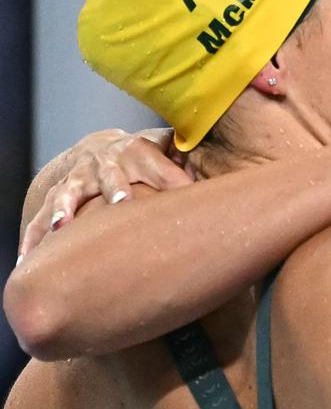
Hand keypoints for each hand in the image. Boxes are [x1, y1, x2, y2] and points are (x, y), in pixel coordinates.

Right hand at [20, 128, 191, 254]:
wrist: (98, 149)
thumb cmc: (146, 159)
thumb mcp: (170, 155)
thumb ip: (193, 168)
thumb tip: (226, 184)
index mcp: (139, 151)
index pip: (159, 164)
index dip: (170, 175)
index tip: (183, 189)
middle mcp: (105, 162)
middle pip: (111, 174)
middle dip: (116, 187)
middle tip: (121, 201)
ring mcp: (77, 179)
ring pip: (69, 192)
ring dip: (66, 208)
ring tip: (63, 226)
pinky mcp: (56, 196)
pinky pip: (40, 218)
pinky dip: (33, 238)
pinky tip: (26, 260)